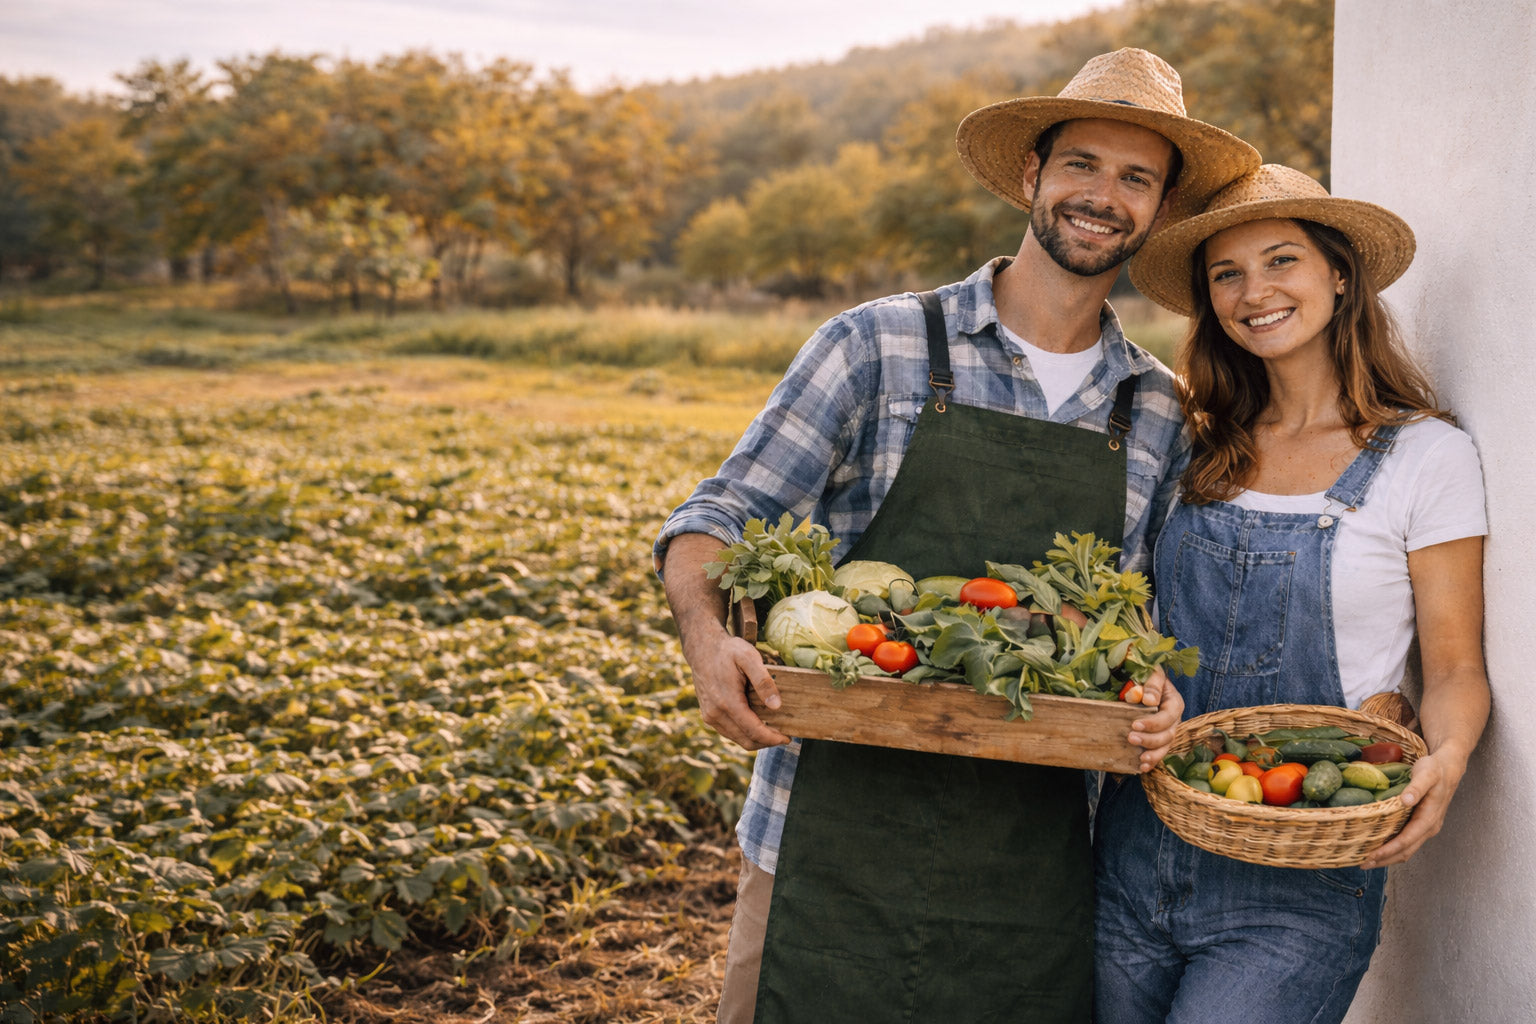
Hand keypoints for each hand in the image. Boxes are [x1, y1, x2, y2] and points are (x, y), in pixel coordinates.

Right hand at [683, 629, 789, 750]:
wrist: (702, 648)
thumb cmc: (728, 650)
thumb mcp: (749, 657)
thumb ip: (763, 682)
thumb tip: (776, 706)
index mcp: (727, 702)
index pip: (753, 731)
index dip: (772, 738)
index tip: (787, 738)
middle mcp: (715, 714)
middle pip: (746, 740)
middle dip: (767, 742)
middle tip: (784, 736)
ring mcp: (710, 716)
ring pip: (738, 739)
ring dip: (756, 739)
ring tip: (773, 731)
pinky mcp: (708, 715)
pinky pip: (729, 732)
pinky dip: (745, 733)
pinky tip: (757, 724)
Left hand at [1126, 666, 1182, 771]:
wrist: (1142, 682)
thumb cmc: (1147, 676)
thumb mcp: (1152, 673)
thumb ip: (1151, 685)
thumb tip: (1148, 700)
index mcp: (1174, 703)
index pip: (1168, 716)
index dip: (1153, 723)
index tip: (1135, 724)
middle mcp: (1174, 720)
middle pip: (1167, 735)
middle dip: (1150, 739)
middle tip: (1131, 738)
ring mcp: (1167, 731)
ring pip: (1165, 747)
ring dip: (1153, 755)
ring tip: (1140, 759)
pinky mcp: (1158, 739)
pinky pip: (1158, 753)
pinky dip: (1151, 762)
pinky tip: (1142, 767)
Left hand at [1360, 748, 1468, 867]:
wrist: (1448, 768)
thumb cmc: (1435, 770)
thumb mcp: (1426, 774)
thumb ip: (1416, 787)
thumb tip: (1406, 800)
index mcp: (1429, 819)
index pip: (1406, 841)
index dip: (1388, 850)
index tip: (1370, 856)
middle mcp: (1428, 828)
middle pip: (1405, 851)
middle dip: (1384, 860)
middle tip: (1362, 864)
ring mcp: (1426, 828)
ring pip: (1406, 850)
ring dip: (1388, 858)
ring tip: (1367, 861)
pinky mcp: (1421, 825)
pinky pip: (1407, 842)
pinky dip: (1392, 849)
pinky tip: (1379, 848)